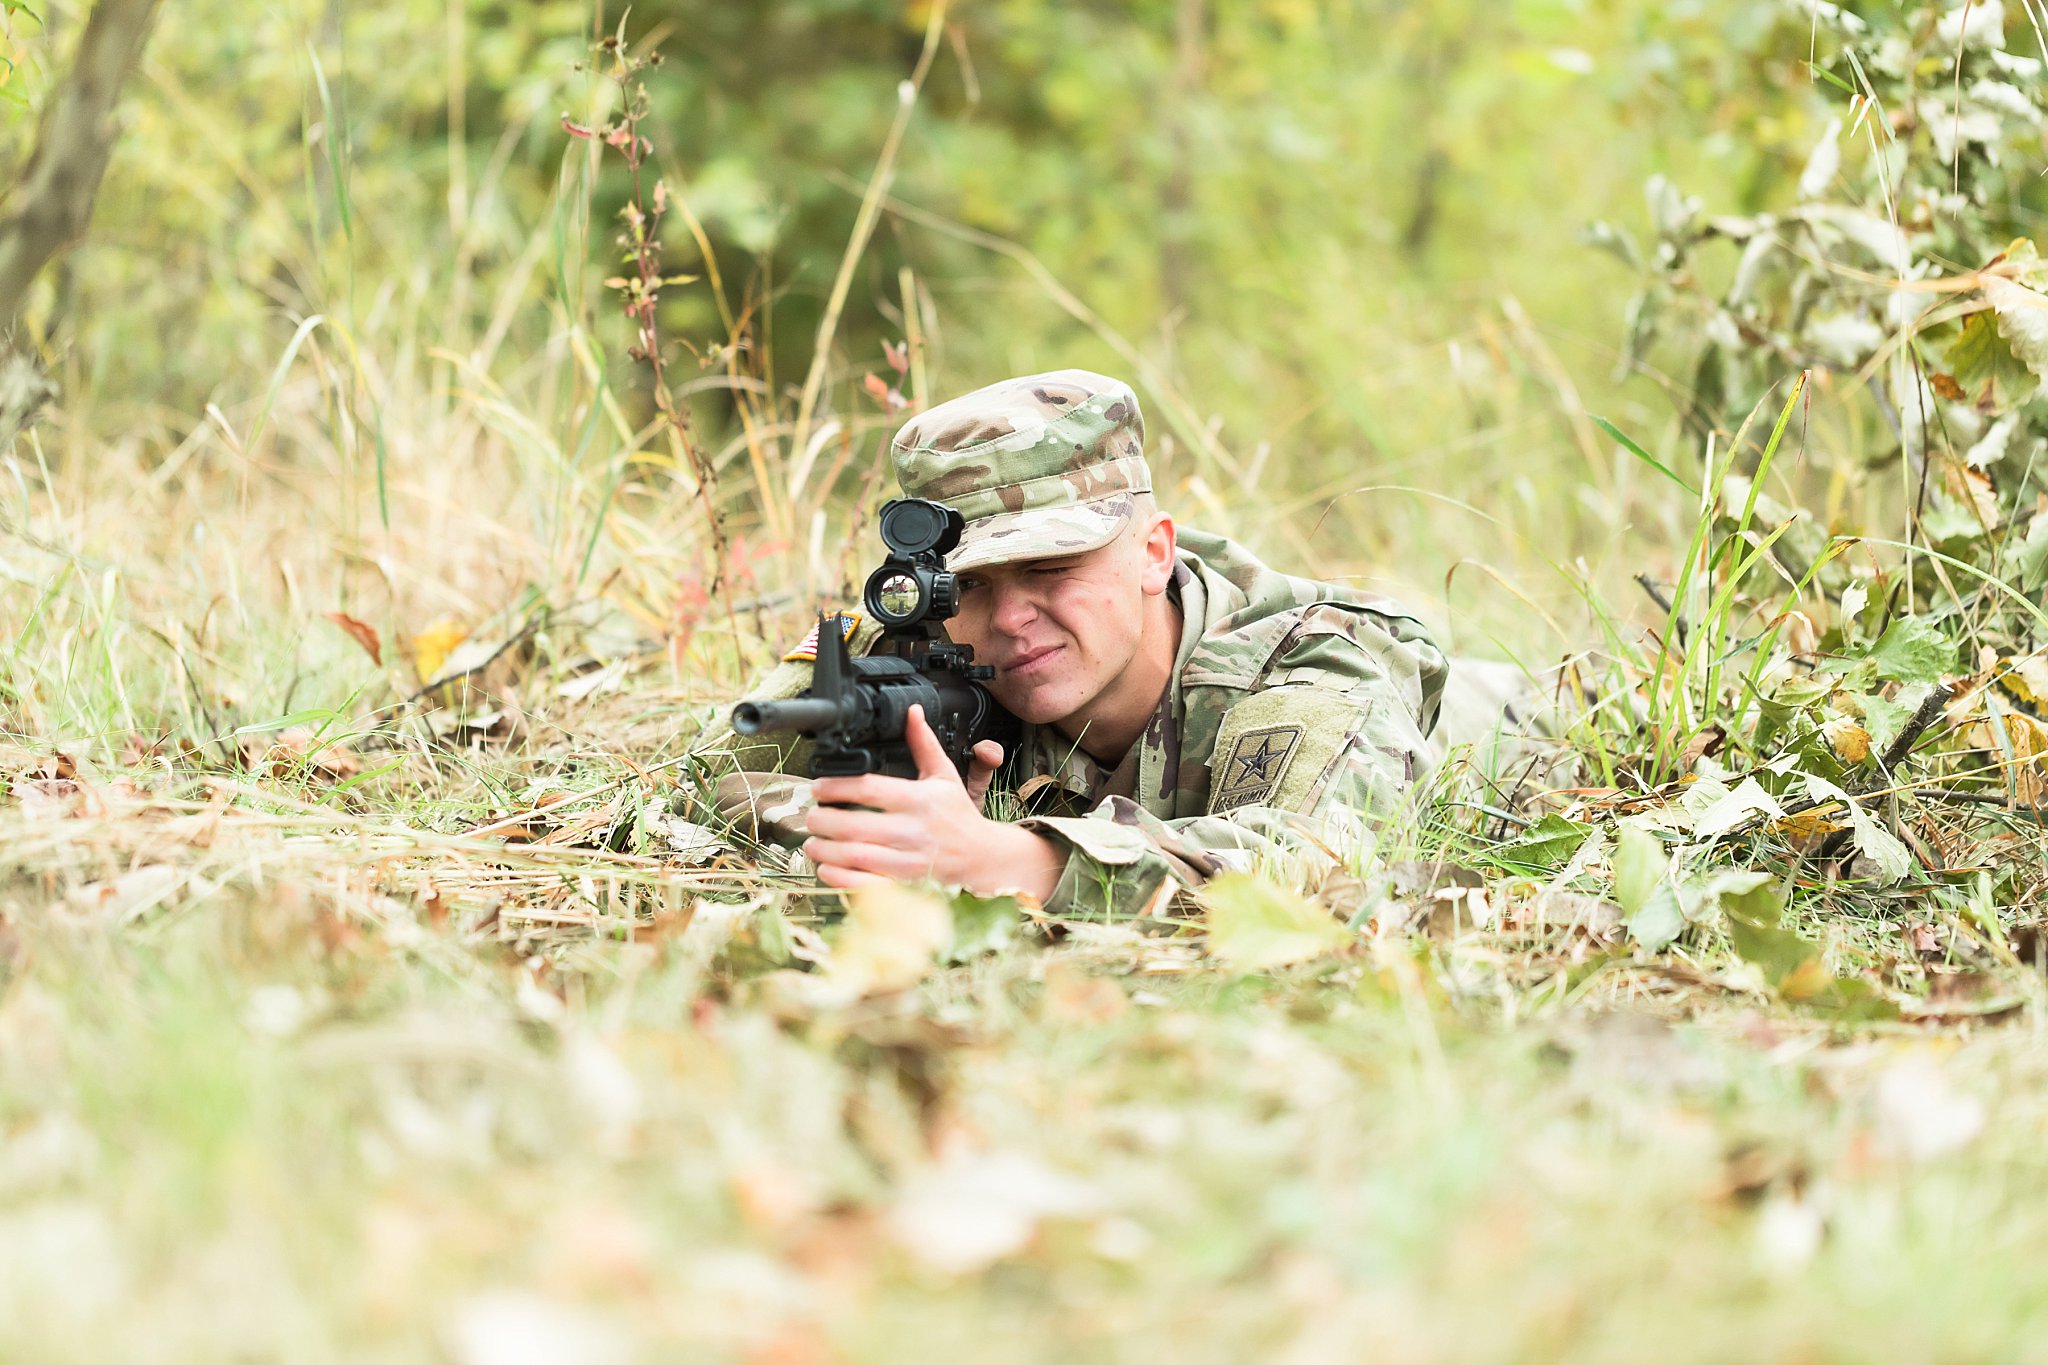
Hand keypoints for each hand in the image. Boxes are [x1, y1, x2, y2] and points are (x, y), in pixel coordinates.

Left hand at [803, 705, 1063, 899]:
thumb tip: (912, 711)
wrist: (982, 858)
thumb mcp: (944, 775)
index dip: (835, 787)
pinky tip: (827, 867)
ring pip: (854, 856)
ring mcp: (907, 861)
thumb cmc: (958, 815)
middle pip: (854, 824)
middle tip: (811, 815)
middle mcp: (912, 830)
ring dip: (824, 849)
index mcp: (918, 799)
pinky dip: (838, 878)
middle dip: (822, 820)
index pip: (868, 788)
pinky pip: (863, 884)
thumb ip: (923, 744)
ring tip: (813, 841)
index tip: (818, 787)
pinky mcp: (903, 885)